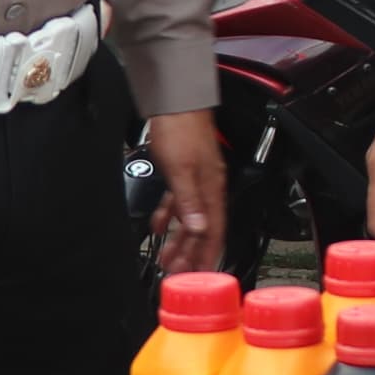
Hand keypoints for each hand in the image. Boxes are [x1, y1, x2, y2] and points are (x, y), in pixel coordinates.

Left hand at [145, 108, 226, 273]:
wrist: (174, 99)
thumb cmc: (181, 128)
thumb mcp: (181, 170)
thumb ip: (189, 201)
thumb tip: (199, 229)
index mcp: (212, 189)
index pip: (214, 231)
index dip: (208, 256)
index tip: (201, 276)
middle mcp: (208, 187)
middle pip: (202, 229)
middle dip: (191, 254)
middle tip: (178, 275)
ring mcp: (196, 179)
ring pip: (190, 218)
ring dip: (179, 240)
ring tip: (167, 258)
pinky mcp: (184, 171)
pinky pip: (179, 202)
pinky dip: (170, 216)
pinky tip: (159, 226)